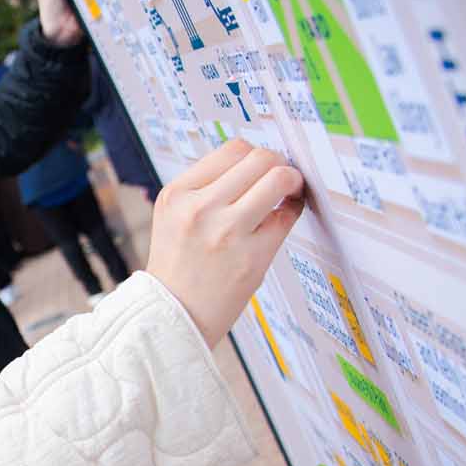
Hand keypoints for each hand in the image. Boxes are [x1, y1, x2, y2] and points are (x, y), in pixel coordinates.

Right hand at [145, 139, 304, 346]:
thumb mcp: (173, 217)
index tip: (260, 168)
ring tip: (288, 192)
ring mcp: (226, 231)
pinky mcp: (252, 256)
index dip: (254, 155)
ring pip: (278, 178)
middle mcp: (199, 208)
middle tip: (280, 178)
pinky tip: (283, 216)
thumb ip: (205, 188)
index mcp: (177, 194)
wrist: (172, 315)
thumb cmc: (178, 266)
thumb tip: (256, 163)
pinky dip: (292, 210)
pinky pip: (287, 216)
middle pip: (258, 158)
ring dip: (290, 181)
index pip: (231, 150)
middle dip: (276, 164)